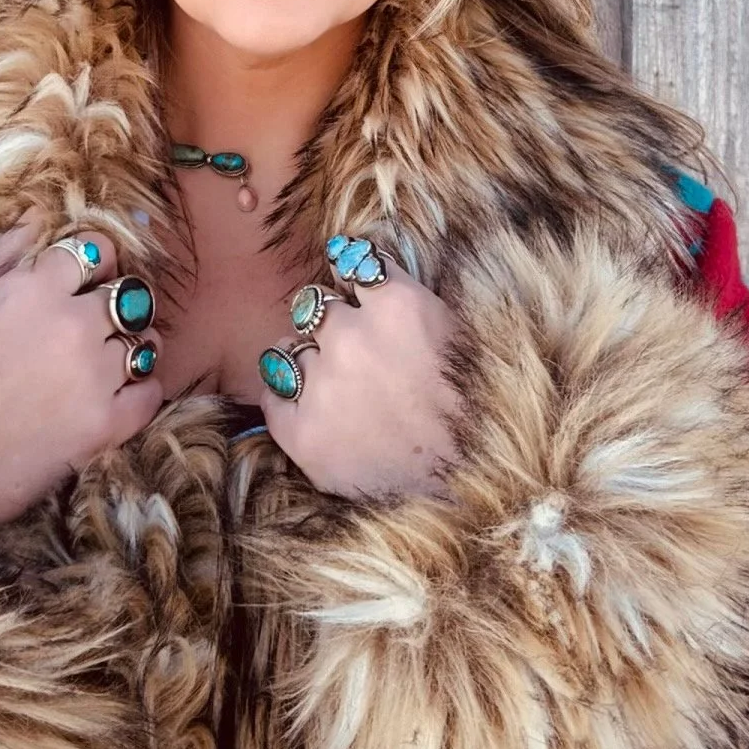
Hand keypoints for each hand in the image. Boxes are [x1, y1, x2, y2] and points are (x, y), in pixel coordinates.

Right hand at [0, 211, 164, 524]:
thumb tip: (34, 217)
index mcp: (35, 288)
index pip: (97, 249)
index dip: (94, 261)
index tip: (84, 278)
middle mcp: (74, 324)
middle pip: (128, 292)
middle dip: (113, 303)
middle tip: (93, 323)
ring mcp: (96, 374)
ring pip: (146, 339)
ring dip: (131, 344)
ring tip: (107, 358)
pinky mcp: (108, 423)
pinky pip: (152, 391)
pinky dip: (141, 389)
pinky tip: (117, 393)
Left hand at [259, 246, 463, 502]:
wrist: (473, 488)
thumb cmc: (478, 412)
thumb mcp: (462, 335)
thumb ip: (412, 299)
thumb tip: (370, 270)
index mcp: (397, 305)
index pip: (352, 261)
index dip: (356, 279)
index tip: (359, 292)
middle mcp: (351, 336)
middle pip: (315, 305)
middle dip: (332, 324)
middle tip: (356, 353)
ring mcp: (321, 384)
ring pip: (288, 349)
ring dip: (308, 362)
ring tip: (338, 389)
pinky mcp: (300, 431)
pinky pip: (271, 395)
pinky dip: (287, 400)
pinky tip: (314, 410)